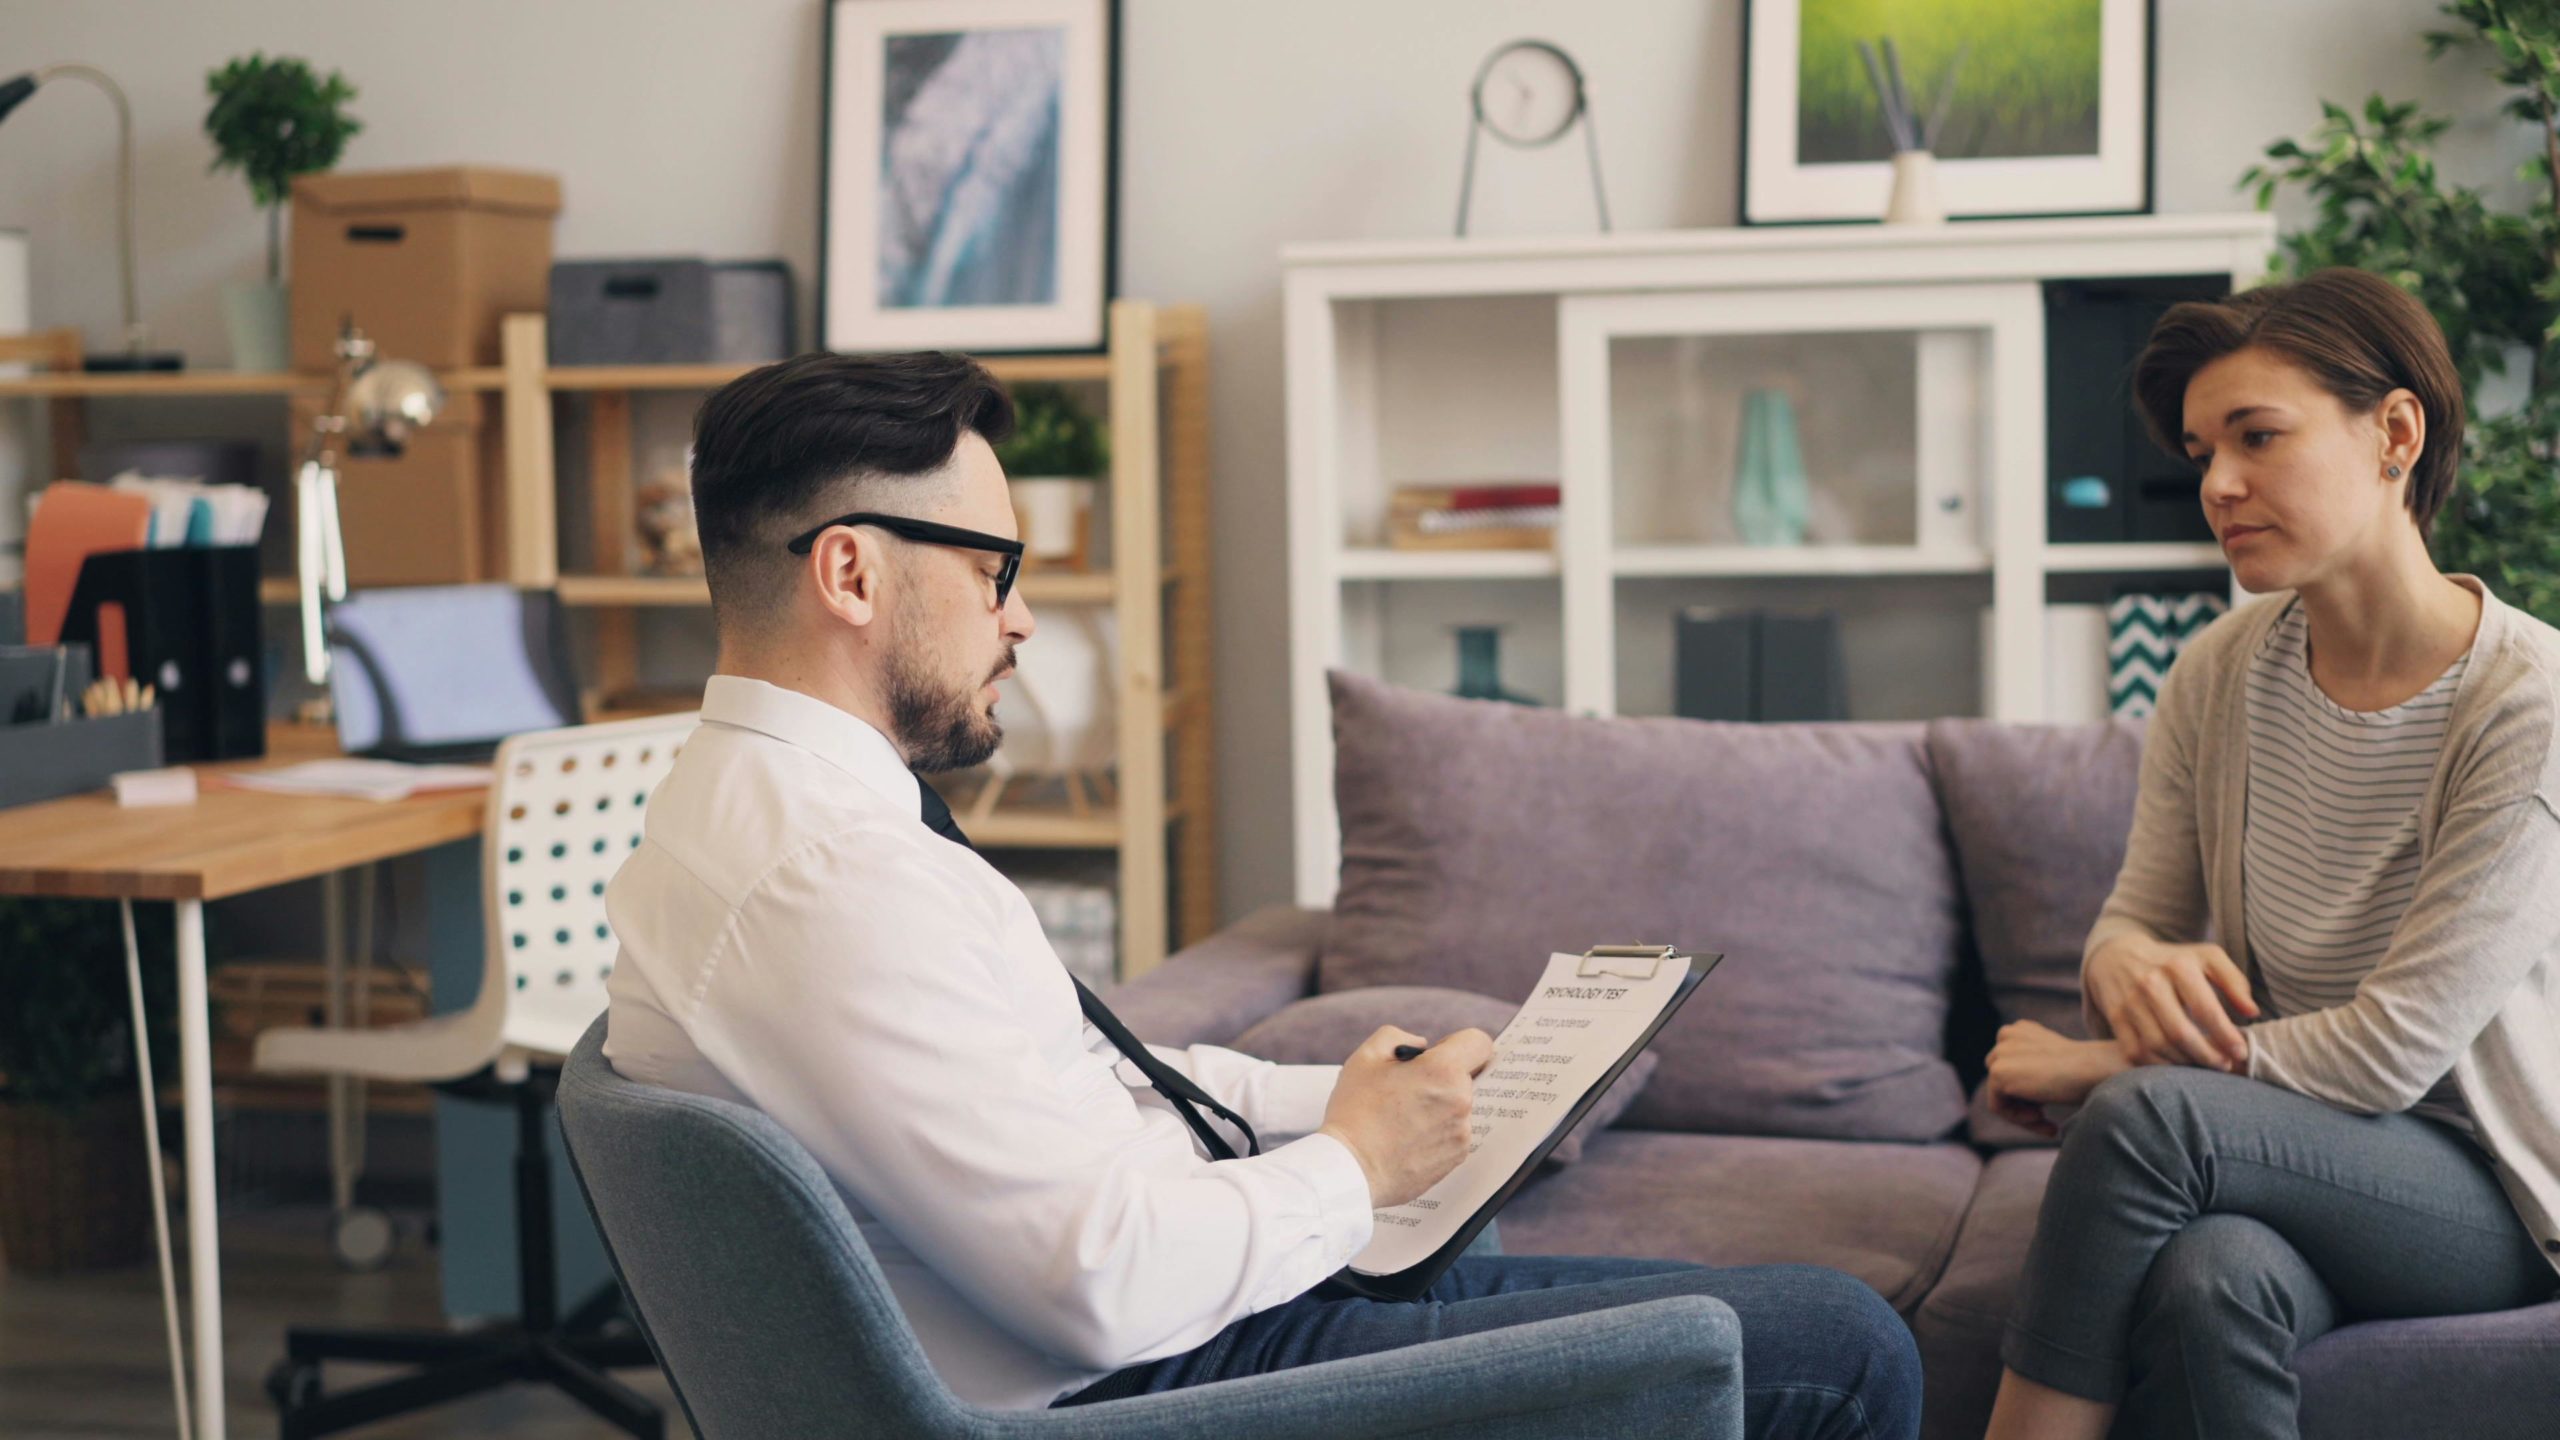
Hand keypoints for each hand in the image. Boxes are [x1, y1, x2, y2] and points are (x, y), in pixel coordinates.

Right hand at [1320, 1025, 1495, 1208]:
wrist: (1351, 1168)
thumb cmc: (1355, 1112)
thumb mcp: (1366, 1057)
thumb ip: (1398, 1037)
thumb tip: (1422, 1045)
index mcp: (1442, 1070)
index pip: (1478, 1043)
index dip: (1457, 1043)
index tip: (1439, 1054)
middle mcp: (1460, 1101)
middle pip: (1466, 1076)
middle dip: (1442, 1077)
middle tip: (1408, 1090)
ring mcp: (1462, 1132)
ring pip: (1459, 1106)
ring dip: (1440, 1106)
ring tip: (1404, 1118)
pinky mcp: (1457, 1156)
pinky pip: (1455, 1133)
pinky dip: (1438, 1132)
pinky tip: (1409, 1138)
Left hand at [1984, 1020, 2129, 1138]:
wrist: (2096, 1069)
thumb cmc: (2087, 1071)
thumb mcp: (2054, 1064)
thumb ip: (2032, 1067)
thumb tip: (2016, 1087)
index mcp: (2022, 1030)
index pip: (2010, 1066)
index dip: (2028, 1091)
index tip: (2048, 1107)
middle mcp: (2007, 1034)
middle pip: (2001, 1080)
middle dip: (2023, 1102)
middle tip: (2046, 1117)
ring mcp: (2000, 1051)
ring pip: (1999, 1095)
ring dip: (2022, 1113)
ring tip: (2048, 1122)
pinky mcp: (1997, 1071)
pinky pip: (1997, 1106)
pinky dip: (2019, 1119)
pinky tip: (2042, 1118)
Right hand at [2084, 935, 2258, 1070]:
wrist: (2117, 956)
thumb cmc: (2173, 961)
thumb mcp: (2206, 958)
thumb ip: (2234, 981)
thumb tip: (2252, 1012)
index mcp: (2178, 967)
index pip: (2206, 1010)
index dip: (2226, 1036)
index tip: (2241, 1052)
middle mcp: (2150, 984)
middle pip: (2181, 1033)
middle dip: (2208, 1056)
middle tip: (2225, 1065)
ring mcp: (2129, 1002)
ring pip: (2158, 1046)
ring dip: (2185, 1063)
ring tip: (2203, 1065)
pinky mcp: (2115, 1018)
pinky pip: (2138, 1052)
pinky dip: (2160, 1065)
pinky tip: (2177, 1064)